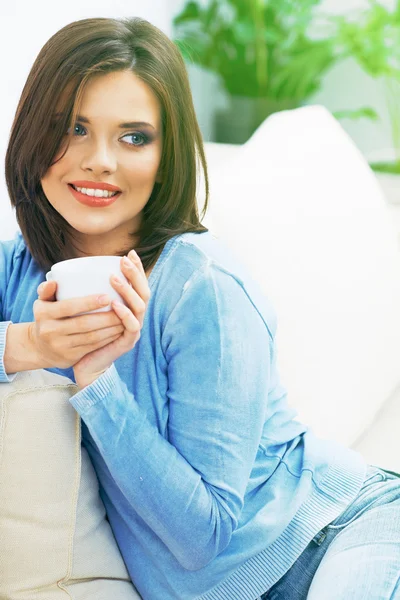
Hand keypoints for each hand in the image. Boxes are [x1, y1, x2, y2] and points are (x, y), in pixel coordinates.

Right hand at [31, 281, 124, 369]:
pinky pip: (93, 347)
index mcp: (43, 313)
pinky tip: (118, 331)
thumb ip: (47, 290)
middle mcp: (49, 331)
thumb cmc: (48, 317)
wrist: (41, 347)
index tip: (107, 297)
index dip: (89, 303)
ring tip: (125, 319)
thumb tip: (54, 282)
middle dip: (106, 317)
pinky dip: (107, 339)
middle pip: (83, 324)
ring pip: (91, 337)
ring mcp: (60, 346)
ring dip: (111, 328)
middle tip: (123, 308)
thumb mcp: (43, 302)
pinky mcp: (69, 357)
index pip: (69, 307)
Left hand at [73, 249, 150, 388]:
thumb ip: (66, 297)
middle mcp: (135, 316)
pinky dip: (125, 315)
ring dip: (128, 291)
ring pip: (139, 307)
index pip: (139, 284)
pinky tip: (115, 305)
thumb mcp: (76, 313)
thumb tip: (51, 280)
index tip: (130, 252)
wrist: (85, 364)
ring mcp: (133, 329)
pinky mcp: (128, 342)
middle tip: (123, 261)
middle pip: (144, 292)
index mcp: (128, 306)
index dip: (137, 268)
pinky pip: (132, 326)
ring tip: (114, 278)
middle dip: (135, 275)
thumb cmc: (82, 336)